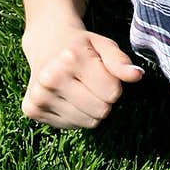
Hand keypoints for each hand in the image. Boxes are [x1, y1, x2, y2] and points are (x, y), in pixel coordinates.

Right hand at [21, 23, 144, 129]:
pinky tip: (66, 96)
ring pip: (88, 122)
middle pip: (101, 111)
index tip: (102, 73)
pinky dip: (75, 115)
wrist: (46, 42)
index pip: (112, 93)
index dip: (113, 85)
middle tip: (90, 82)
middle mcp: (50, 79)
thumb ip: (121, 61)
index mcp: (69, 59)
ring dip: (90, 109)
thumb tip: (137, 75)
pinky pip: (71, 126)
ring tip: (78, 88)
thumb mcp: (104, 45)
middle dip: (104, 99)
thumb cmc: (80, 46)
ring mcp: (38, 96)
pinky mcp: (31, 110)